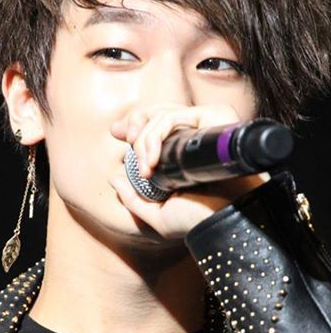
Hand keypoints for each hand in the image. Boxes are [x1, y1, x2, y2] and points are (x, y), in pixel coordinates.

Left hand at [109, 102, 268, 238]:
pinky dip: (156, 135)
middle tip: (124, 139)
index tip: (118, 133)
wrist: (218, 221)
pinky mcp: (213, 121)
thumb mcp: (156, 215)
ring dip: (144, 138)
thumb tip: (113, 178)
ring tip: (145, 166)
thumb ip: (133, 199)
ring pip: (163, 114)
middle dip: (136, 121)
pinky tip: (152, 160)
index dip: (136, 123)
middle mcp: (194, 138)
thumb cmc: (195, 222)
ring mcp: (203, 129)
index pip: (158, 123)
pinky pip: (174, 116)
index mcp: (183, 155)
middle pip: (159, 110)